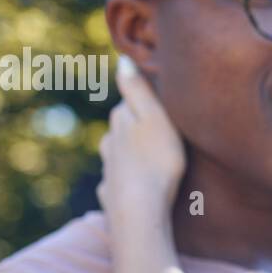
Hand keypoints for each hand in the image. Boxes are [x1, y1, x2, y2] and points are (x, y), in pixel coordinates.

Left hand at [97, 56, 185, 226]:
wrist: (139, 212)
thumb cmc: (155, 162)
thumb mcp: (154, 119)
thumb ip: (137, 90)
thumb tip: (122, 60)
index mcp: (120, 121)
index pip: (129, 103)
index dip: (146, 104)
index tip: (163, 107)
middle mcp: (109, 143)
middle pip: (123, 129)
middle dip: (138, 129)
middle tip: (163, 134)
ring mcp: (108, 170)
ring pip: (119, 155)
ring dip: (132, 155)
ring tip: (153, 161)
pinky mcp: (111, 194)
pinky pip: (120, 183)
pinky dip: (128, 181)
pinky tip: (137, 188)